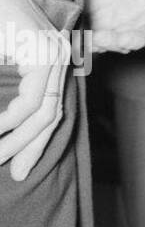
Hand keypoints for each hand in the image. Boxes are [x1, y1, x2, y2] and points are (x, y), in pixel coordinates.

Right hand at [0, 0, 70, 181]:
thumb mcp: (3, 60)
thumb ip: (9, 88)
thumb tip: (6, 122)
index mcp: (50, 61)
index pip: (49, 111)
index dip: (35, 143)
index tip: (19, 168)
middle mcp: (58, 58)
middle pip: (52, 117)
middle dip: (31, 150)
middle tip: (17, 176)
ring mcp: (52, 53)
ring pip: (43, 113)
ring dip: (17, 140)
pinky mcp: (41, 51)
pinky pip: (31, 99)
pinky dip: (11, 121)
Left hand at [85, 0, 144, 54]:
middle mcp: (140, 8)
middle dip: (134, 40)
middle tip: (119, 39)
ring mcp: (120, 19)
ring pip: (124, 41)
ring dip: (113, 44)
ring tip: (97, 39)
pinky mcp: (99, 24)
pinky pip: (100, 41)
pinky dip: (95, 45)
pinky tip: (85, 40)